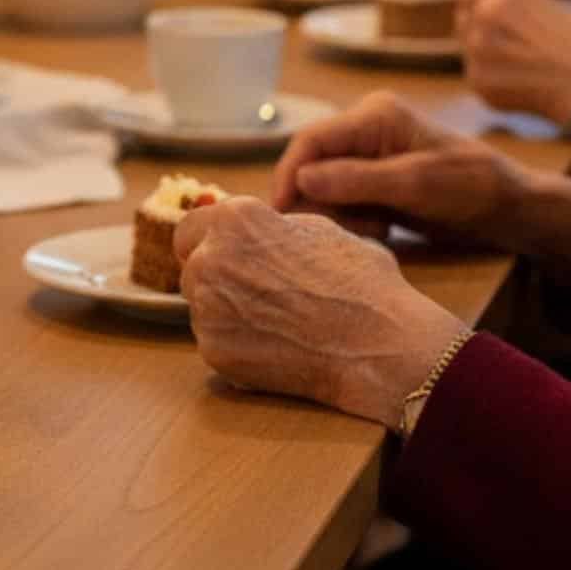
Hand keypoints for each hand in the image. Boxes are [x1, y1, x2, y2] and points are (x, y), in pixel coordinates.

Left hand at [174, 196, 464, 430]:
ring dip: (225, 313)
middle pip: (193, 269)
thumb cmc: (360, 283)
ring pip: (202, 307)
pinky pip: (214, 343)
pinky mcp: (214, 349)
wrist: (379, 344)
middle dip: (218, 280)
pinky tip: (275, 348)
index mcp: (234, 219)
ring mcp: (207, 306)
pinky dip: (236, 347)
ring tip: (274, 324)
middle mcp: (210, 258)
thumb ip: (272, 227)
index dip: (209, 245)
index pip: (190, 229)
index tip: (226, 260)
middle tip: (258, 297)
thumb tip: (258, 230)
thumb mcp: (319, 229)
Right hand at [270, 87, 570, 268]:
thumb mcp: (416, 185)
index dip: (288, 174)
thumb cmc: (472, 188)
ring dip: (340, 215)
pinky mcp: (375, 180)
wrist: (513, 211)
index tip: (278, 213)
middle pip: (313, 165)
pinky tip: (381, 231)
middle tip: (339, 232)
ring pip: (326, 187)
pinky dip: (354, 220)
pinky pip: (344, 200)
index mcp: (374, 115)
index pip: (312, 140)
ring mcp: (370, 156)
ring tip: (375, 231)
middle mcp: (366, 130)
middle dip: (320, 201)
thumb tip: (299, 180)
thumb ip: (357, 181)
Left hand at [458, 0, 570, 127]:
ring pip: (468, 47)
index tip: (484, 13)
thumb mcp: (548, 4)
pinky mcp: (478, 79)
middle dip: (478, 29)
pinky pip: (478, 76)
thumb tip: (483, 6)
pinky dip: (494, 81)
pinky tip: (524, 85)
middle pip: (464, 17)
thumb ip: (511, 3)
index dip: (478, 1)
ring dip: (486, 54)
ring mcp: (477, 46)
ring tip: (523, 66)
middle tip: (507, 46)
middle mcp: (486, 11)